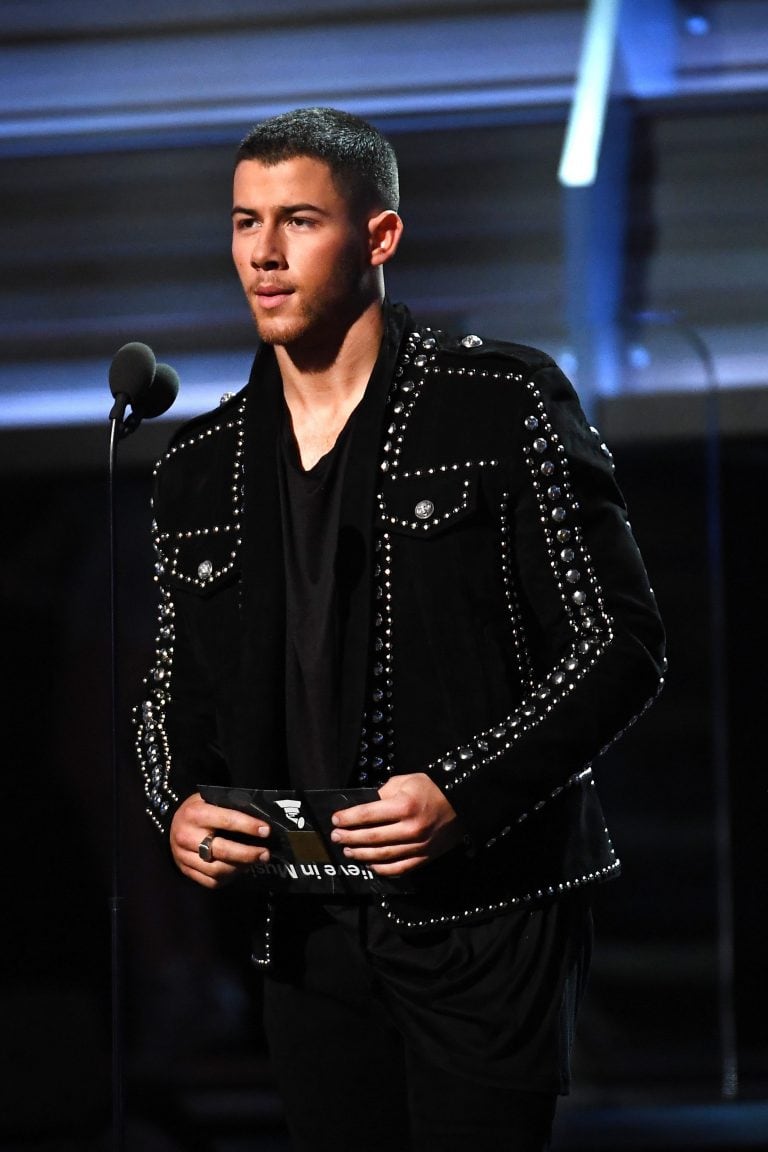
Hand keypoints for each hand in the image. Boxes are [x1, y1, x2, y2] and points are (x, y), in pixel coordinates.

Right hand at [169, 793, 270, 888]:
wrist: (172, 825)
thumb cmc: (198, 809)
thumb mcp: (209, 799)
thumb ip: (229, 805)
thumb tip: (259, 814)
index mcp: (195, 814)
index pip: (226, 820)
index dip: (248, 826)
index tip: (266, 831)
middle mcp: (187, 836)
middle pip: (223, 850)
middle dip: (248, 853)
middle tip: (265, 854)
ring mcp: (184, 856)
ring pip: (217, 869)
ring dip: (240, 867)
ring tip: (254, 861)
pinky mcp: (186, 871)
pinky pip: (211, 881)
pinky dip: (228, 877)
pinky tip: (239, 869)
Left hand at [330, 773, 461, 875]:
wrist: (464, 803)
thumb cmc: (432, 788)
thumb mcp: (406, 781)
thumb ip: (384, 792)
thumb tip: (366, 805)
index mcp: (404, 806)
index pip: (367, 814)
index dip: (348, 818)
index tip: (335, 819)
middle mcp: (410, 828)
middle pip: (371, 837)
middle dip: (349, 837)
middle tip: (336, 837)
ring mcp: (418, 846)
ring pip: (382, 855)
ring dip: (361, 854)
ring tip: (348, 850)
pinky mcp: (425, 857)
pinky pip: (399, 868)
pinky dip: (382, 869)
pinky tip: (370, 865)